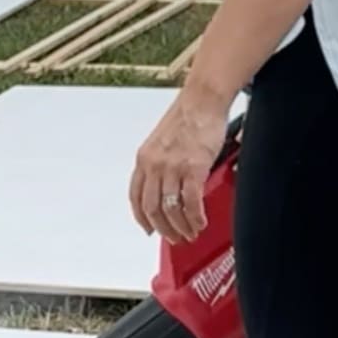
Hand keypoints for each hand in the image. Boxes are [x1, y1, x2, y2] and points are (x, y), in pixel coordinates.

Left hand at [129, 88, 229, 243]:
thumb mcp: (161, 142)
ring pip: (171, 209)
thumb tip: (166, 188)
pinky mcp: (194, 168)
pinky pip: (191, 202)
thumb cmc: (187, 117)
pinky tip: (200, 222)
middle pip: (152, 209)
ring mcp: (172, 167)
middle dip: (163, 229)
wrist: (202, 100)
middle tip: (175, 238)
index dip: (142, 218)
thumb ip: (159, 164)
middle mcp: (154, 165)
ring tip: (190, 233)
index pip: (136, 197)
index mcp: (143, 159)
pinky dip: (195, 217)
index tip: (149, 229)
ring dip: (181, 227)